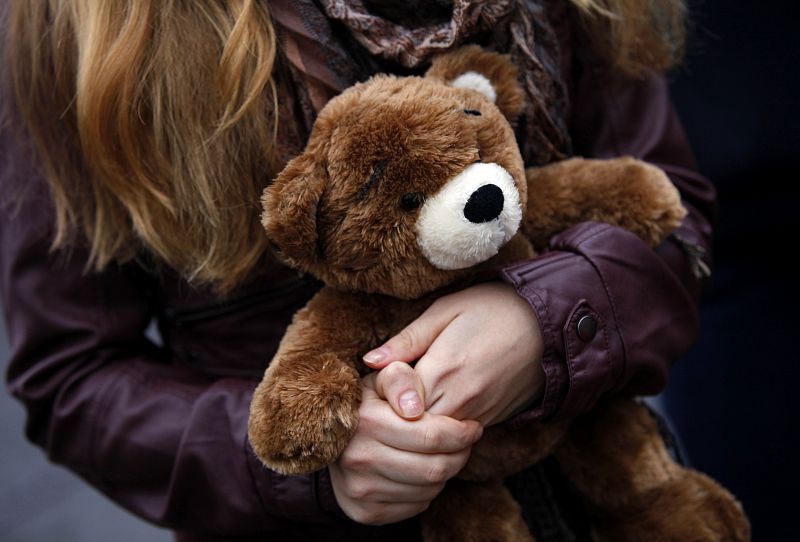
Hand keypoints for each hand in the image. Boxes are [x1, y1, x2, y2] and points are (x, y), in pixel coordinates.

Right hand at [330, 362, 481, 524]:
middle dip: (460, 455)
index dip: (461, 433)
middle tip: (465, 443)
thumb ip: (400, 378)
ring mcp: (360, 488)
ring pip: (429, 489)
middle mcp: (360, 458)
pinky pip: (416, 506)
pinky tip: (422, 472)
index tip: (472, 427)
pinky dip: (428, 490)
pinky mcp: (365, 510)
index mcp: (367, 421)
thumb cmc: (367, 403)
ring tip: (443, 454)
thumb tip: (414, 407)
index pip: (432, 436)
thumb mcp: (381, 379)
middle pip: (434, 468)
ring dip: (445, 472)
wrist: (331, 437)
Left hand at [363, 282, 544, 425]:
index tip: (381, 375)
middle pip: (408, 428)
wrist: (549, 327)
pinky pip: (453, 439)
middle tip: (388, 391)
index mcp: (442, 369)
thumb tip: (369, 361)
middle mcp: (458, 401)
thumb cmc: (493, 309)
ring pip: (430, 439)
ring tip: (410, 398)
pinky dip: (438, 428)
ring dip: (415, 425)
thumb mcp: (445, 310)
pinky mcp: (488, 423)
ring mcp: (476, 417)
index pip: (392, 400)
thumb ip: (406, 340)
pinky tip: (436, 403)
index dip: (380, 390)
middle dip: (392, 414)